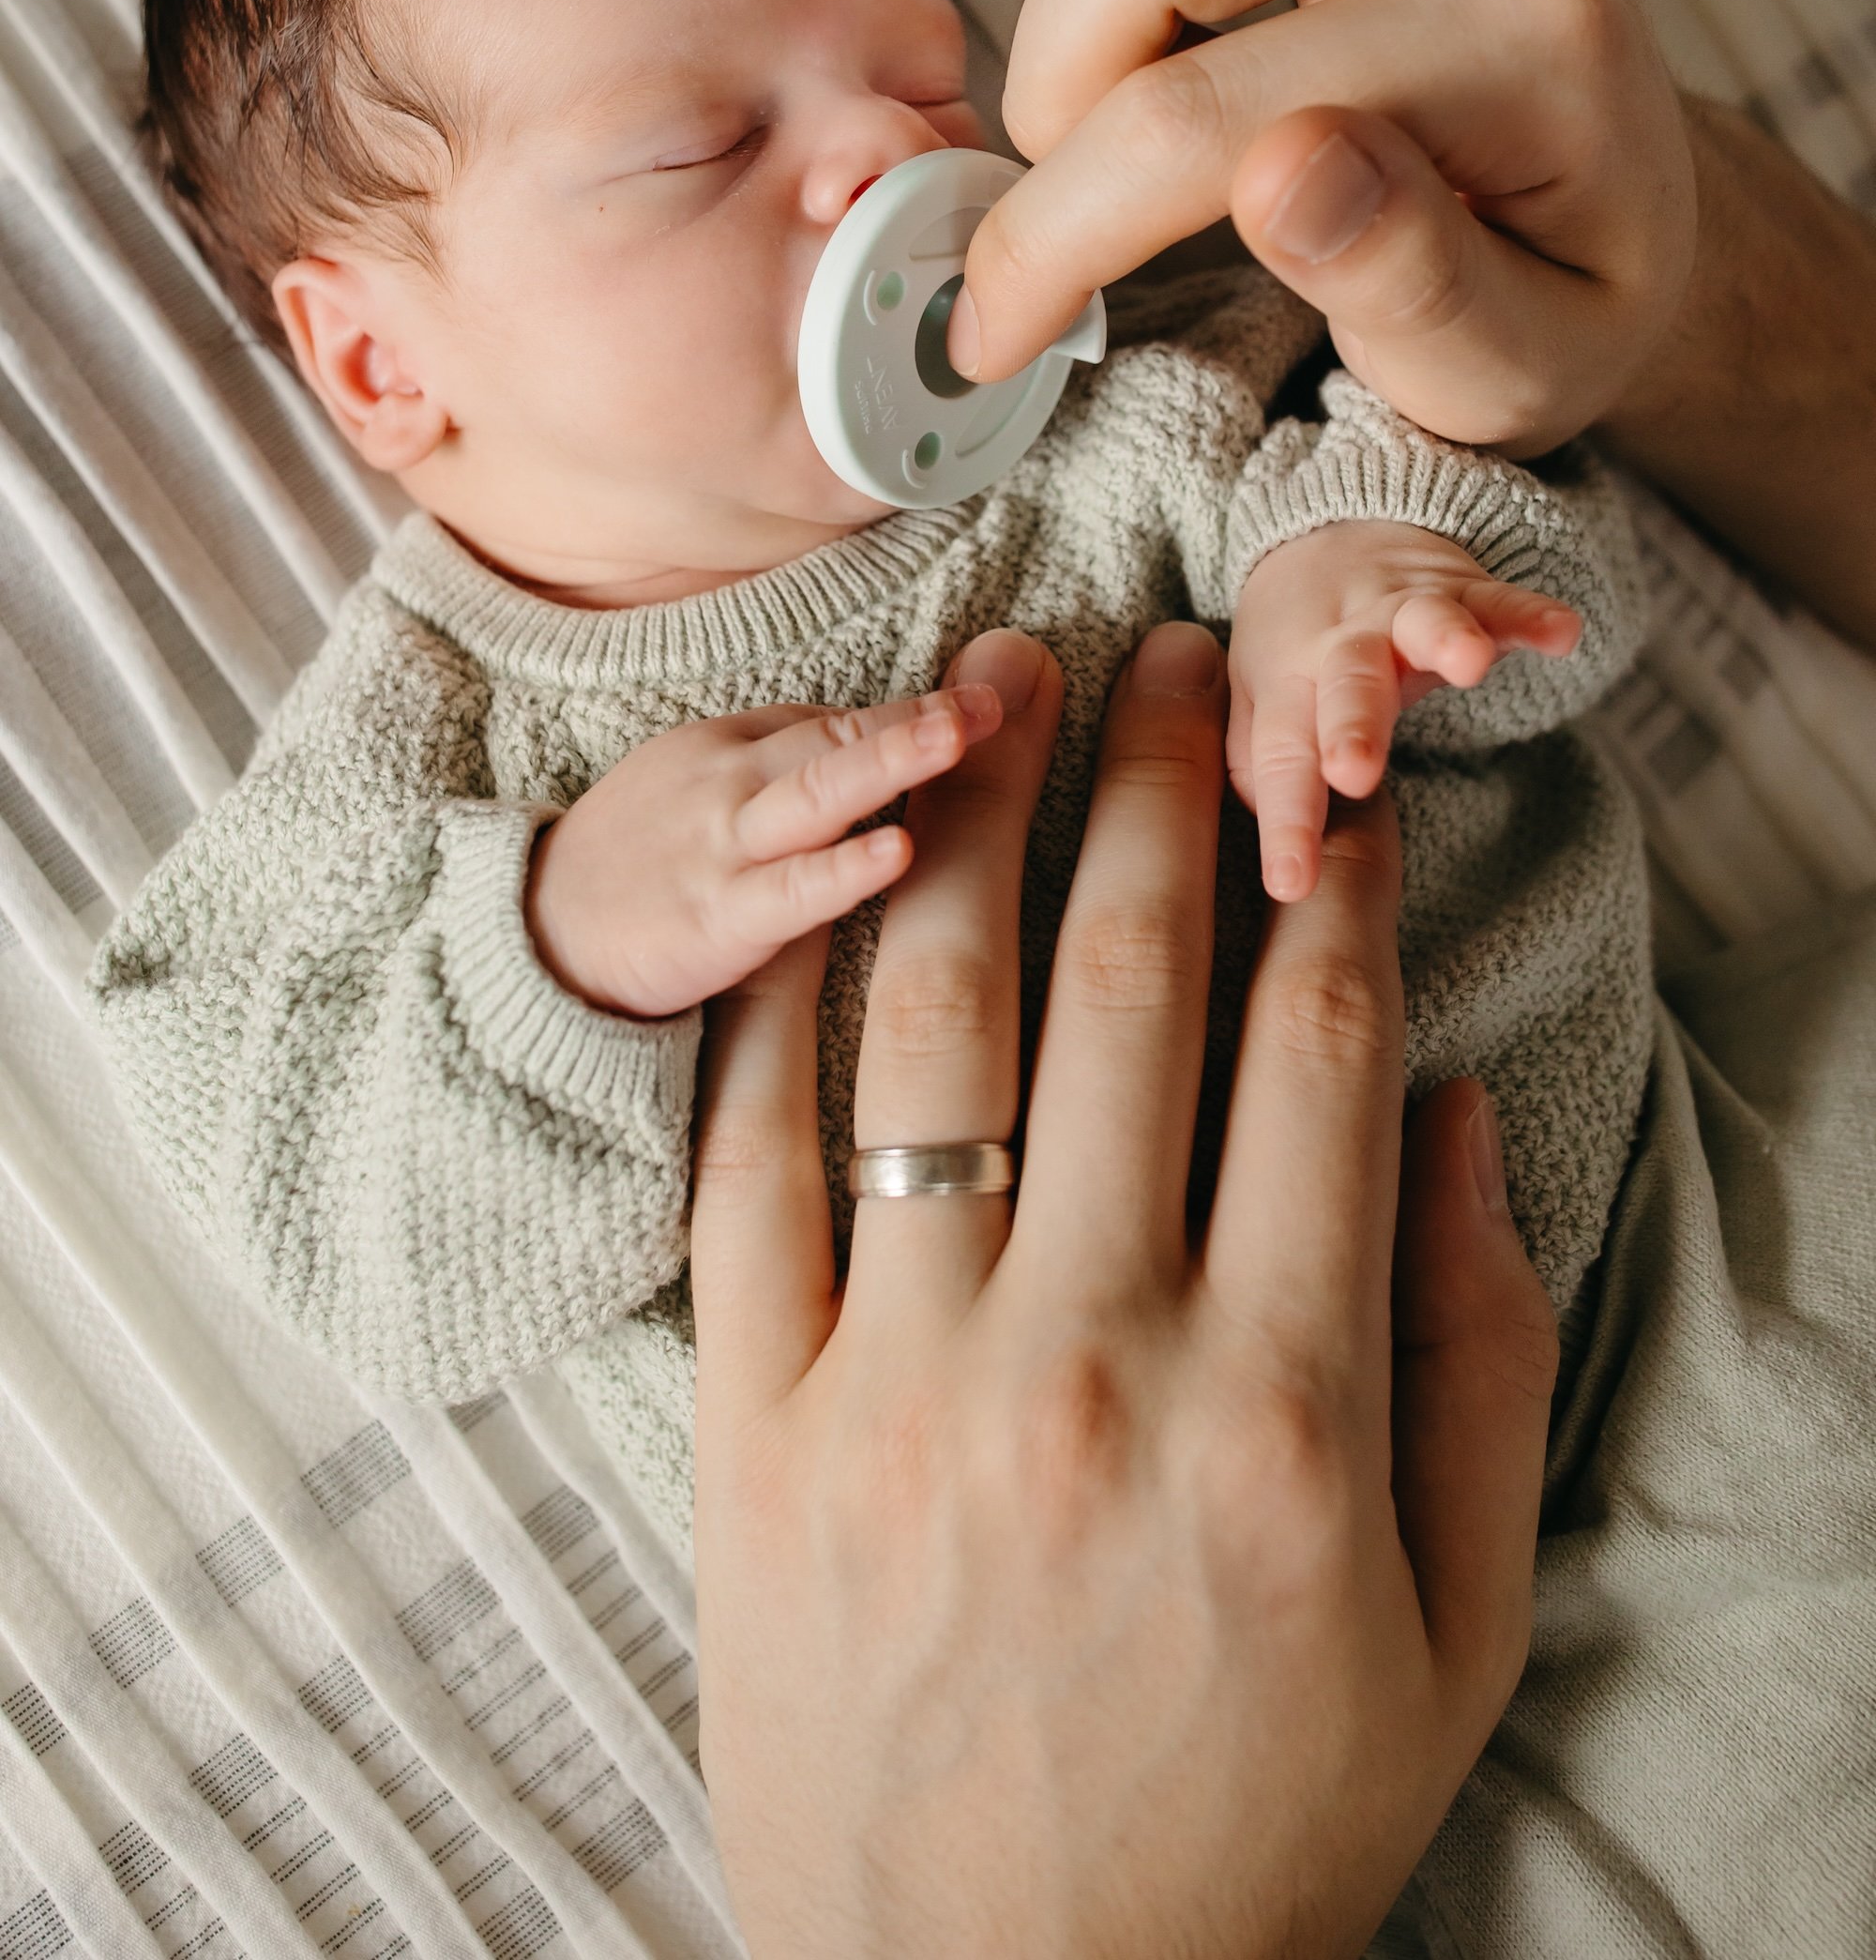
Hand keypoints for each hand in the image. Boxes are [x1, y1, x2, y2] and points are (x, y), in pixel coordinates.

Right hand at [525, 682, 1002, 1014]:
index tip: (992, 692)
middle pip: (834, 739)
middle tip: (995, 697)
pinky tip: (896, 851)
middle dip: (918, 717)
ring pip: (816, 793)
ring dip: (889, 758)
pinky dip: (842, 869)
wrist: (534, 936)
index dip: (913, 707)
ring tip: (960, 736)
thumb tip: (879, 736)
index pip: (835, 720)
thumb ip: (786, 761)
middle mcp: (733, 783)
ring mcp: (725, 847)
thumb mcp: (699, 784)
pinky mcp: (716, 917)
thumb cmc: (634, 858)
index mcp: (731, 748)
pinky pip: (788, 890)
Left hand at [690, 620, 1557, 1959]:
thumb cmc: (1260, 1820)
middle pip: (1129, 988)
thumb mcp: (1452, 1623)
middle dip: (1155, 782)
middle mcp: (1089, 1367)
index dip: (1331, 885)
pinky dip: (785, 997)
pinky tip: (820, 874)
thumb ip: (1472, 1350)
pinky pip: (753, 1160)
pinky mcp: (754, 1433)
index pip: (1316, 1053)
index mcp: (1282, 1410)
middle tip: (1164, 658)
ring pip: (935, 1023)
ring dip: (973, 821)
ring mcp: (900, 1390)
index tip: (1328, 790)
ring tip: (995, 688)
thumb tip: (1436, 1103)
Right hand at [951, 0, 1696, 453]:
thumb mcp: (1513, 371)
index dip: (1055, 235)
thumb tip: (1288, 174)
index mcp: (1529, 26)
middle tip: (1093, 215)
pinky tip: (1199, 63)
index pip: (1202, 116)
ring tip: (1158, 144)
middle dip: (1055, 96)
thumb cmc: (1563, 303)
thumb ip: (1412, 290)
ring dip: (1079, 34)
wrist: (1641, 191)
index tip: (993, 332)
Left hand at [1231, 521, 1580, 899]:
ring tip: (1472, 663)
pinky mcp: (1465, 589)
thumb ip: (1259, 772)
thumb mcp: (1260, 708)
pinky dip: (1530, 613)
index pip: (1281, 758)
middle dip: (1353, 729)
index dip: (1286, 821)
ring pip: (1424, 622)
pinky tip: (1562, 631)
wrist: (1325, 541)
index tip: (1290, 884)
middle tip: (1353, 774)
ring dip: (1448, 639)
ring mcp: (1404, 611)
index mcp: (1286, 684)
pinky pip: (1501, 599)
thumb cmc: (1294, 655)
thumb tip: (1274, 854)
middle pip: (1348, 687)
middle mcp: (1342, 643)